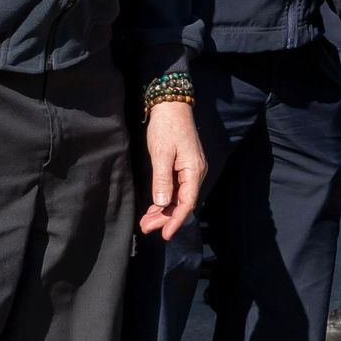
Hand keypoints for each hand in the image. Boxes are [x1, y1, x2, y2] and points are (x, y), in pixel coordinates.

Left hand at [140, 100, 204, 238]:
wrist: (171, 106)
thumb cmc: (167, 127)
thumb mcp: (162, 153)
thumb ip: (162, 179)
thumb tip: (163, 203)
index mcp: (194, 170)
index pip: (187, 202)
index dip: (175, 220)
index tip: (165, 234)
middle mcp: (195, 173)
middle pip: (183, 202)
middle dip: (165, 218)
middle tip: (146, 229)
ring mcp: (190, 170)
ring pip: (178, 198)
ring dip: (163, 211)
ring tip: (145, 223)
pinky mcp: (182, 167)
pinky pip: (175, 189)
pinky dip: (164, 200)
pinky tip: (153, 209)